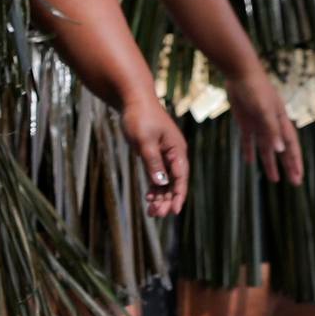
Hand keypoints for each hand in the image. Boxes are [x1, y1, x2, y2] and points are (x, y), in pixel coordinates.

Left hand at [123, 92, 190, 217]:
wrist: (133, 100)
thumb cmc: (140, 117)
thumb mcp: (145, 140)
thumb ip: (152, 162)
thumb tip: (160, 182)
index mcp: (177, 149)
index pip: (181, 176)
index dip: (178, 194)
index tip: (175, 210)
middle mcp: (174, 154)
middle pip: (174, 182)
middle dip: (167, 200)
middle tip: (157, 214)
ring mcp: (164, 155)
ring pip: (165, 181)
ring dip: (160, 196)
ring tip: (152, 212)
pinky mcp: (154, 155)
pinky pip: (156, 175)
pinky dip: (153, 187)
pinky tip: (149, 198)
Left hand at [229, 66, 303, 187]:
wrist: (240, 72)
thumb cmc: (255, 89)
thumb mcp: (264, 110)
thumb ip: (271, 130)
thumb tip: (280, 150)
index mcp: (280, 122)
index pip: (291, 146)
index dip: (295, 162)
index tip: (299, 177)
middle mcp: (272, 125)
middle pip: (282, 150)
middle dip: (289, 166)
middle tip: (296, 183)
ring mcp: (258, 123)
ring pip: (266, 148)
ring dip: (270, 163)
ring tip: (274, 179)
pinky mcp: (245, 120)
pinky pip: (248, 140)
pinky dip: (249, 151)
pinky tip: (249, 162)